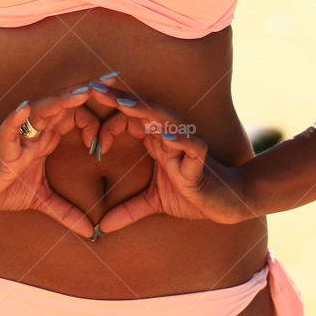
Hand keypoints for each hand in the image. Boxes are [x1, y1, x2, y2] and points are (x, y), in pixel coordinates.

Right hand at [0, 75, 117, 236]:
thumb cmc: (2, 186)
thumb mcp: (41, 200)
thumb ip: (66, 212)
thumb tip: (90, 232)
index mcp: (46, 138)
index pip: (75, 116)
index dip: (95, 119)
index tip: (108, 137)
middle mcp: (34, 132)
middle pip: (63, 104)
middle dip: (86, 91)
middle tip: (113, 79)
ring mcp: (18, 138)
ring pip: (41, 112)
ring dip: (61, 101)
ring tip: (82, 91)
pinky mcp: (1, 149)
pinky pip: (8, 130)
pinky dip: (16, 119)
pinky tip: (26, 109)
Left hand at [85, 87, 256, 233]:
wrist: (227, 203)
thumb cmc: (192, 195)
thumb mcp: (154, 203)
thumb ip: (128, 211)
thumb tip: (103, 227)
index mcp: (156, 142)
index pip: (129, 121)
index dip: (108, 124)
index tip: (89, 140)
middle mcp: (169, 138)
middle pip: (143, 111)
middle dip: (119, 99)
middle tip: (93, 88)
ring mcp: (185, 147)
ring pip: (166, 121)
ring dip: (145, 111)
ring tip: (124, 105)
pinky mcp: (201, 162)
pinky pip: (192, 146)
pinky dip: (179, 140)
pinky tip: (165, 137)